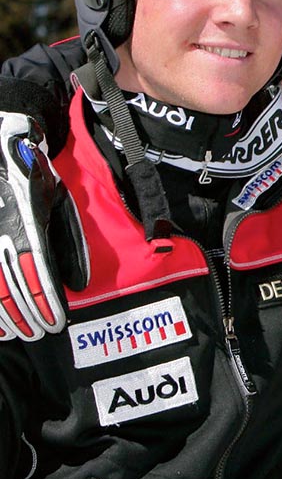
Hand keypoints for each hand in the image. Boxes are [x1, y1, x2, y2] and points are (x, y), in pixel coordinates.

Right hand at [0, 112, 86, 339]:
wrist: (2, 144)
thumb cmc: (35, 175)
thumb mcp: (59, 202)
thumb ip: (70, 239)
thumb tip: (77, 280)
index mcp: (28, 227)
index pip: (38, 275)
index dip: (46, 303)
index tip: (55, 322)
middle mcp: (3, 236)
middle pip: (14, 288)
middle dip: (29, 315)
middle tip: (41, 334)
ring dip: (6, 314)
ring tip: (19, 333)